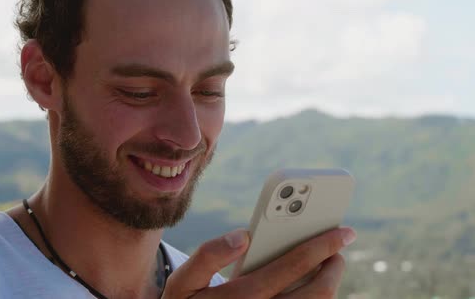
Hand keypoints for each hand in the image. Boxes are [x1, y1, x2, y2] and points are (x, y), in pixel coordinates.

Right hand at [162, 227, 355, 298]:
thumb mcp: (183, 285)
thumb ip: (207, 256)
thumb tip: (242, 236)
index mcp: (243, 298)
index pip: (292, 265)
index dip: (321, 246)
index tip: (340, 232)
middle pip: (318, 292)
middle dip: (334, 266)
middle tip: (338, 249)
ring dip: (331, 286)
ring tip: (329, 267)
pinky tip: (312, 287)